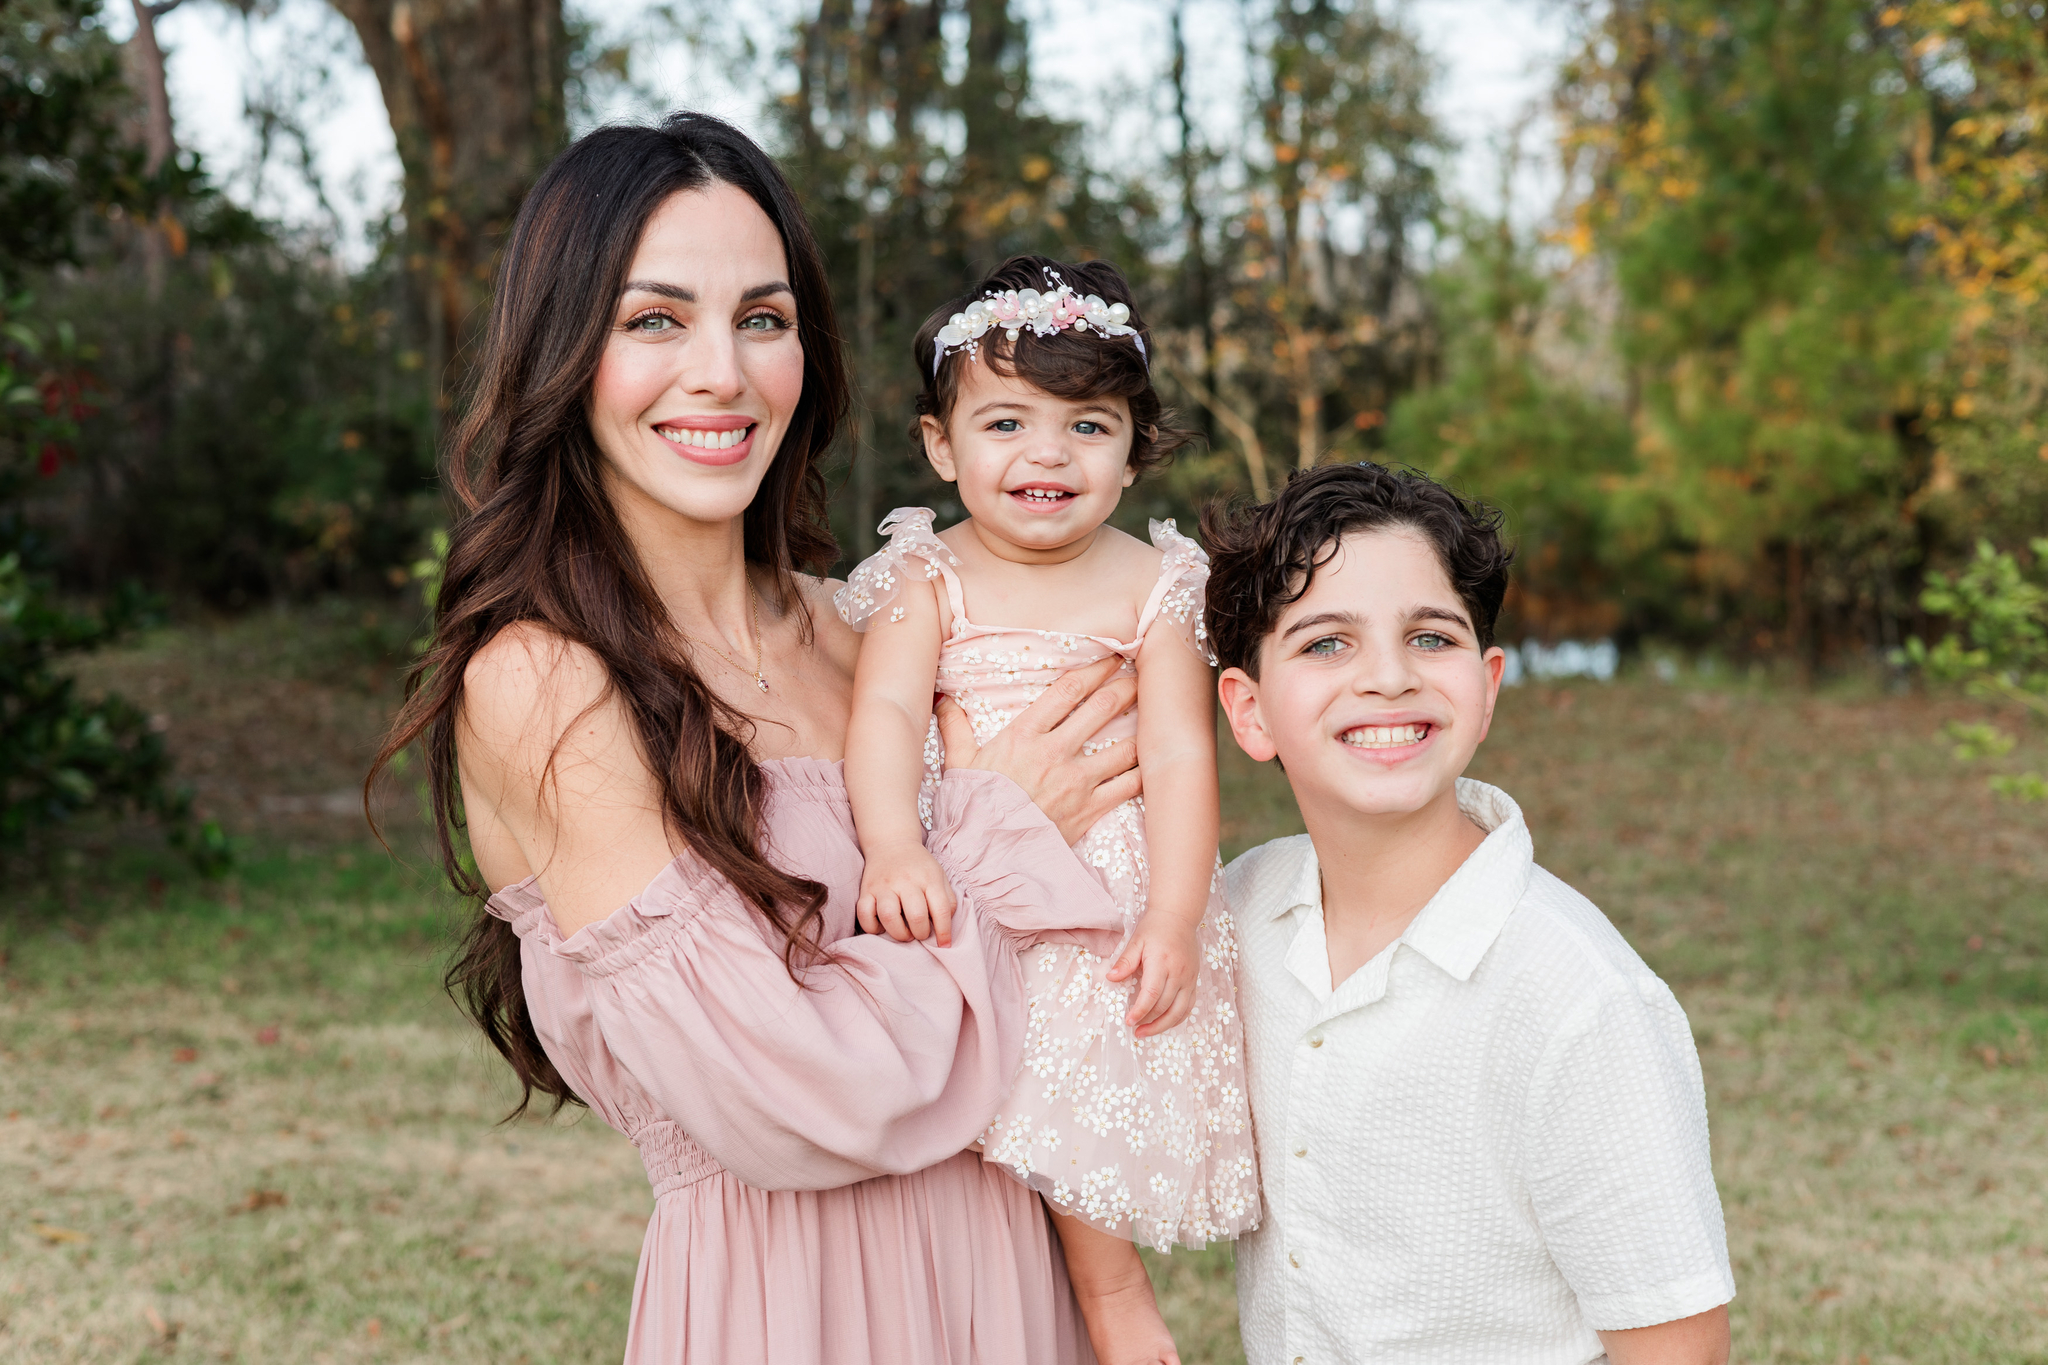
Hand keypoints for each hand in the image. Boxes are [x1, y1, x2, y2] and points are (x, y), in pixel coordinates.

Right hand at [856, 842, 957, 945]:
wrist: (891, 843)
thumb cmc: (919, 866)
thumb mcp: (939, 876)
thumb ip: (947, 900)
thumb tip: (945, 928)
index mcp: (928, 878)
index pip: (941, 910)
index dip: (944, 932)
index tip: (944, 944)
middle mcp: (906, 881)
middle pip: (916, 916)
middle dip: (921, 933)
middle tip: (920, 933)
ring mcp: (884, 885)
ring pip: (888, 916)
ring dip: (899, 933)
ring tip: (904, 933)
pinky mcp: (866, 890)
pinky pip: (864, 915)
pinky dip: (873, 927)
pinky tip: (882, 927)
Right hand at [935, 654, 1141, 843]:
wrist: (985, 858)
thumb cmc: (972, 810)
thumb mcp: (959, 764)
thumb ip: (954, 726)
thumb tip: (942, 697)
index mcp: (1024, 735)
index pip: (1068, 691)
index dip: (1095, 669)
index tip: (1112, 658)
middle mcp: (1055, 753)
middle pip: (1103, 708)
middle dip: (1126, 688)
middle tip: (1142, 677)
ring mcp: (1076, 782)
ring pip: (1124, 746)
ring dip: (1142, 729)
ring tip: (1153, 718)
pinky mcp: (1090, 809)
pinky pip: (1129, 785)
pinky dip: (1143, 772)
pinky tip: (1150, 762)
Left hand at [1106, 914, 1198, 1037]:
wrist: (1179, 917)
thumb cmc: (1155, 928)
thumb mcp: (1136, 941)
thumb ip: (1125, 962)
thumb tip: (1111, 978)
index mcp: (1162, 962)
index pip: (1152, 994)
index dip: (1140, 1011)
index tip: (1129, 1021)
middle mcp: (1179, 973)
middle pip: (1165, 1006)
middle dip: (1149, 1021)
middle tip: (1135, 1030)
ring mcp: (1189, 978)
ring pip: (1180, 1011)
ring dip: (1164, 1025)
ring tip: (1147, 1032)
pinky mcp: (1194, 981)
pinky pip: (1189, 1006)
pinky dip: (1177, 1018)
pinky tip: (1165, 1023)